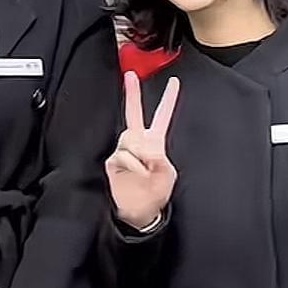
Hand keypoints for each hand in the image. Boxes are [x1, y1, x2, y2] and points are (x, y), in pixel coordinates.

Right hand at [106, 72, 179, 230]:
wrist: (140, 212)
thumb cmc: (156, 193)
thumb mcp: (168, 174)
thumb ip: (160, 158)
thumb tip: (145, 149)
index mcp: (155, 143)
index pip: (163, 116)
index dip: (169, 99)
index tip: (175, 81)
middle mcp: (138, 143)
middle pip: (134, 114)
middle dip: (132, 94)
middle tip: (130, 75)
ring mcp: (124, 151)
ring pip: (130, 138)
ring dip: (140, 153)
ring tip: (144, 170)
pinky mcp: (113, 161)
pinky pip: (124, 155)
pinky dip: (134, 165)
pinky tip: (136, 175)